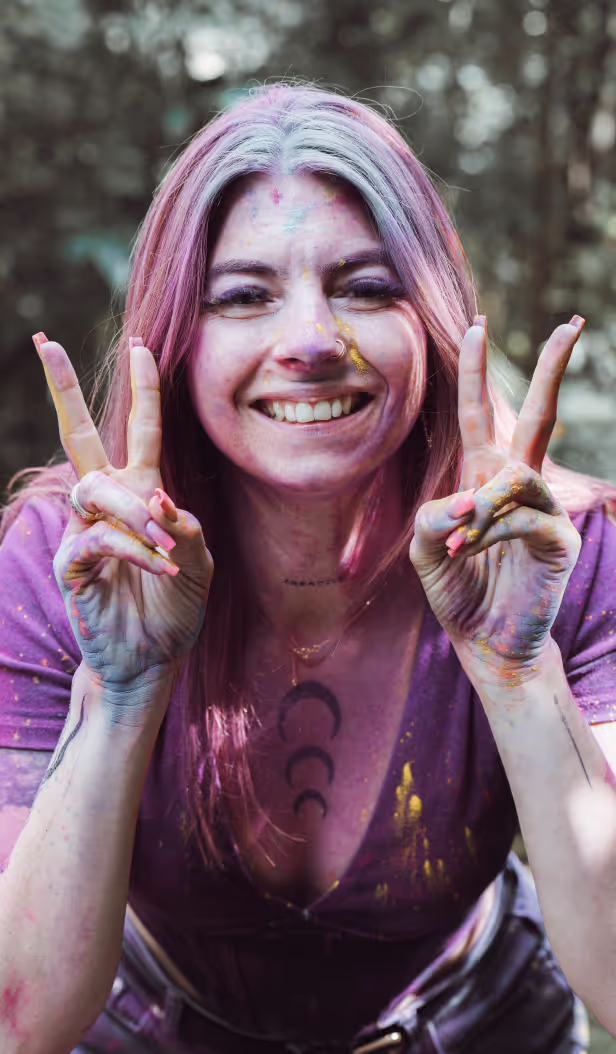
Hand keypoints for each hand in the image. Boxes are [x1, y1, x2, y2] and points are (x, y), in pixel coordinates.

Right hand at [33, 333, 212, 722]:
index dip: (142, 390)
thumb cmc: (176, 608)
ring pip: (97, 489)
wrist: (153, 659)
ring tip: (168, 549)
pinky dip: (135, 552)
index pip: (139, 432)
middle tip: (44, 343)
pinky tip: (162, 569)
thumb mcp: (200, 563)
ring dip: (137, 514)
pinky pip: (98, 539)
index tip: (141, 346)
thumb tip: (158, 498)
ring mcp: (85, 530)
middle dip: (63, 389)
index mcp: (142, 492)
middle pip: (78, 435)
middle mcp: (108, 503)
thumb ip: (186, 528)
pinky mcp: (73, 563)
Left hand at [409, 316, 583, 683]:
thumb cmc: (457, 590)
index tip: (476, 325)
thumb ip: (435, 515)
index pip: (482, 414)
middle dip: (553, 368)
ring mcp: (544, 509)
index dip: (477, 372)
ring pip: (516, 476)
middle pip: (541, 415)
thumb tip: (469, 498)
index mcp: (482, 477)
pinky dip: (489, 532)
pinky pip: (522, 516)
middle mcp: (518, 485)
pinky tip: (471, 552)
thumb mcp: (427, 548)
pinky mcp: (559, 538)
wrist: (484, 641)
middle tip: (572, 323)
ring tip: (459, 543)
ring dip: (480, 508)